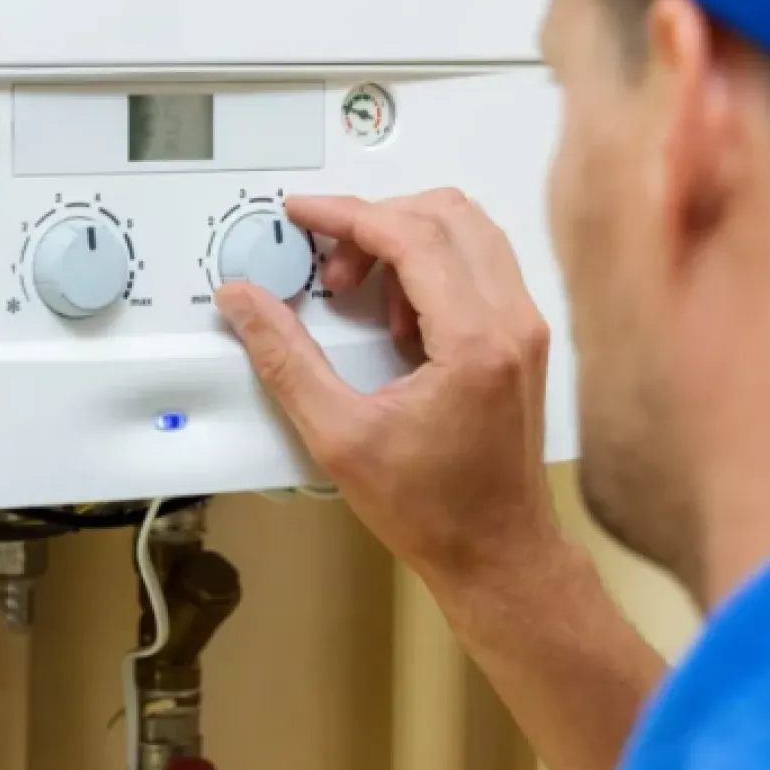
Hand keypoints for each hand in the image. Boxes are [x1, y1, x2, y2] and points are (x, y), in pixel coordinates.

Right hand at [215, 191, 560, 583]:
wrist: (498, 555)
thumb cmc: (435, 510)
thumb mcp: (338, 436)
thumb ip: (285, 359)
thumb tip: (244, 301)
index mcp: (475, 342)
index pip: (412, 235)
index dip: (346, 214)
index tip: (302, 214)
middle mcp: (513, 323)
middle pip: (446, 213)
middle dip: (375, 223)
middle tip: (329, 267)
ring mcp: (525, 328)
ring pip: (468, 231)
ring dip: (404, 242)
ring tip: (360, 295)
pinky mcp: (522, 338)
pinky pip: (479, 264)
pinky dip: (430, 267)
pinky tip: (395, 321)